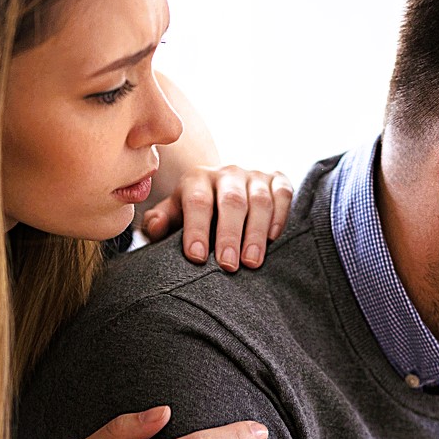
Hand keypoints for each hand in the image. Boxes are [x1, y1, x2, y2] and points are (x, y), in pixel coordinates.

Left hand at [142, 164, 294, 271]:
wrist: (222, 194)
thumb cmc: (195, 216)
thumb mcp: (173, 218)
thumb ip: (159, 223)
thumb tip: (155, 225)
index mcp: (196, 179)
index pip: (197, 202)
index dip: (197, 229)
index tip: (197, 257)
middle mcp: (226, 173)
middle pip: (231, 201)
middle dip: (229, 235)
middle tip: (228, 265)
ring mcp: (254, 176)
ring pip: (259, 201)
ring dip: (256, 232)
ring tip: (252, 262)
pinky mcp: (277, 180)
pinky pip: (283, 194)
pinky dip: (280, 215)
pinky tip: (273, 239)